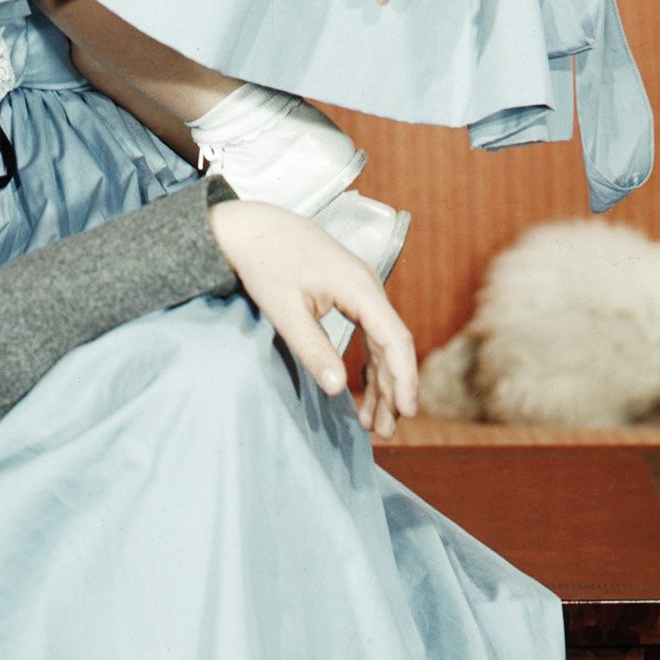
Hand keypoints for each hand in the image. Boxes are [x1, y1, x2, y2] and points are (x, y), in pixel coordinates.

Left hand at [206, 197, 418, 438]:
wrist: (254, 227)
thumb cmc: (265, 262)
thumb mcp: (283, 309)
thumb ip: (311, 348)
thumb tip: (337, 389)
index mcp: (360, 288)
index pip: (395, 339)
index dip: (404, 378)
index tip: (406, 412)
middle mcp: (369, 287)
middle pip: (393, 346)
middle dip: (393, 391)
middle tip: (384, 432)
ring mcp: (362, 290)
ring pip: (383, 343)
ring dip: (382, 382)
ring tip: (373, 423)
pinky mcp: (350, 295)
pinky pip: (370, 334)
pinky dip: (369, 364)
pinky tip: (364, 391)